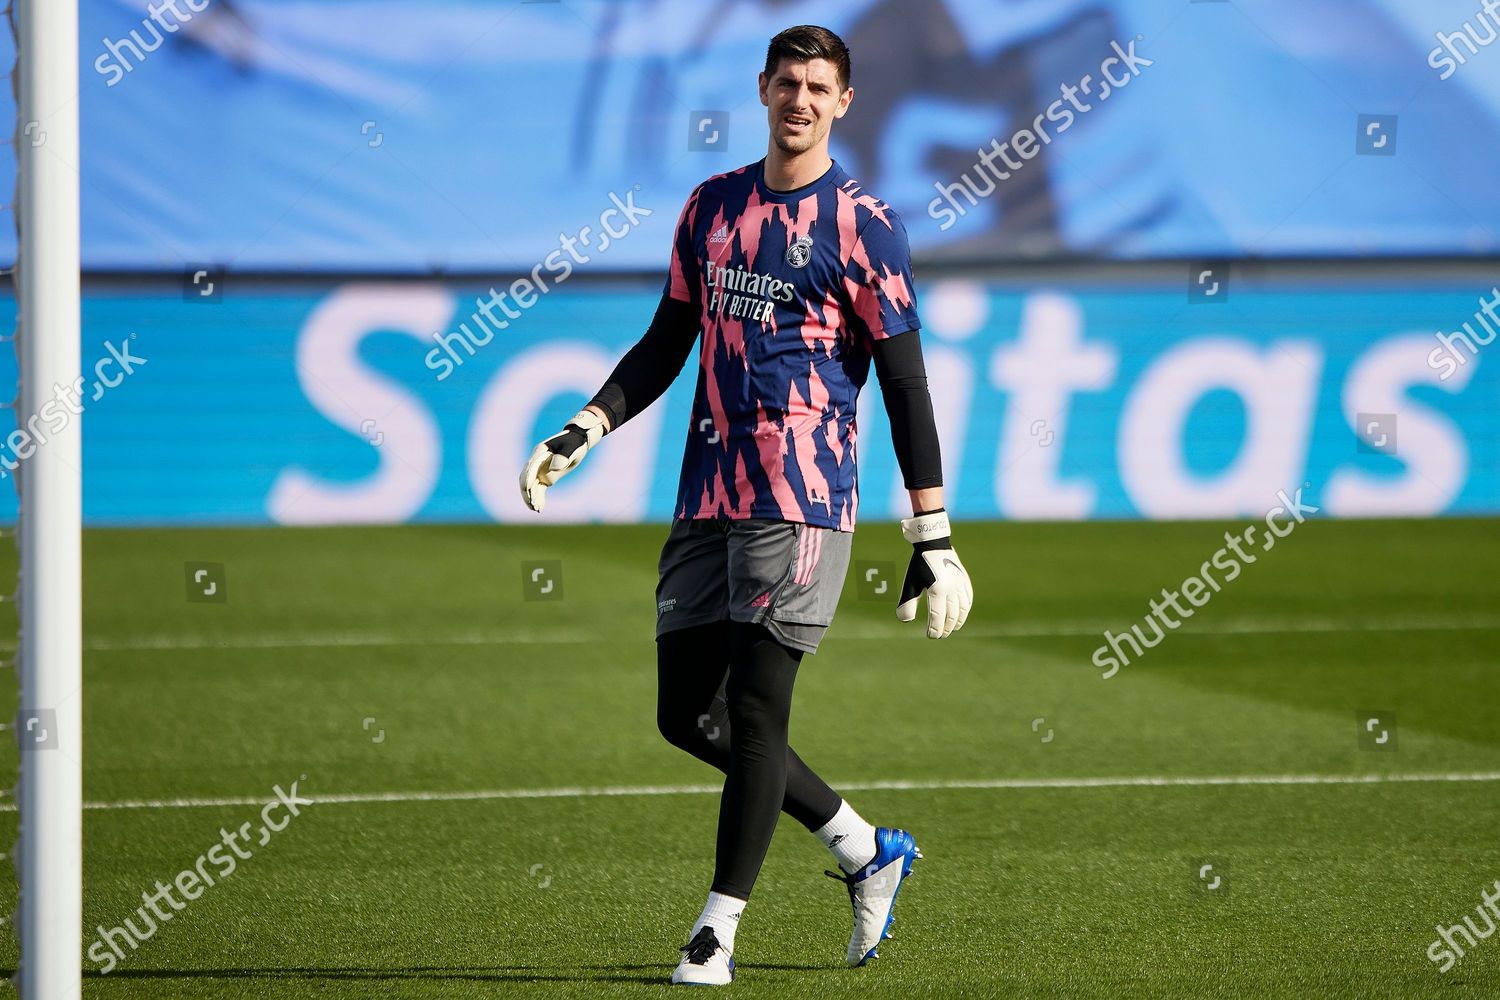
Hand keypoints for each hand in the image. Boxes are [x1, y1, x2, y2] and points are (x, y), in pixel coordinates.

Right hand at [519, 408, 606, 512]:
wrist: (579, 441)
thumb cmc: (575, 443)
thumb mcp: (572, 448)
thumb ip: (563, 456)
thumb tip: (554, 468)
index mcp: (540, 452)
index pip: (530, 467)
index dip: (527, 478)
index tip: (527, 488)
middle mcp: (536, 462)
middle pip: (526, 478)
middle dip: (527, 491)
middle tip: (532, 504)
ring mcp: (540, 470)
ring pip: (531, 486)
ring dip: (532, 498)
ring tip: (536, 509)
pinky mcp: (545, 477)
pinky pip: (539, 489)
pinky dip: (538, 498)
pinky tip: (540, 508)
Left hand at [896, 509, 971, 637]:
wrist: (934, 543)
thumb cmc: (919, 564)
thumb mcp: (911, 583)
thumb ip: (908, 602)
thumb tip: (905, 620)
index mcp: (937, 590)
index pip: (937, 617)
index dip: (935, 629)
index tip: (931, 636)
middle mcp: (951, 589)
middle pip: (951, 616)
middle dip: (946, 628)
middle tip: (940, 635)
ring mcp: (960, 584)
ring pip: (963, 609)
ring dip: (957, 621)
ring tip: (952, 629)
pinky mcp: (964, 580)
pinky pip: (968, 599)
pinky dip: (965, 610)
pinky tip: (961, 615)